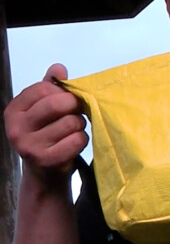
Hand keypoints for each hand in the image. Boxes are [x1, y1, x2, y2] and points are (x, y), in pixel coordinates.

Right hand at [4, 64, 87, 179]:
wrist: (44, 174)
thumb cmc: (45, 136)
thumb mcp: (42, 110)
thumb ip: (50, 87)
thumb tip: (59, 68)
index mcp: (13, 111)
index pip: (43, 89)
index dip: (62, 91)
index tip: (67, 98)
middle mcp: (16, 128)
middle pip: (56, 104)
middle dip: (74, 105)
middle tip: (77, 111)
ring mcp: (29, 146)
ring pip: (70, 122)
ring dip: (80, 124)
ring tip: (75, 129)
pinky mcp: (46, 161)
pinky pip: (76, 140)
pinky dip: (82, 139)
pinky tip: (76, 142)